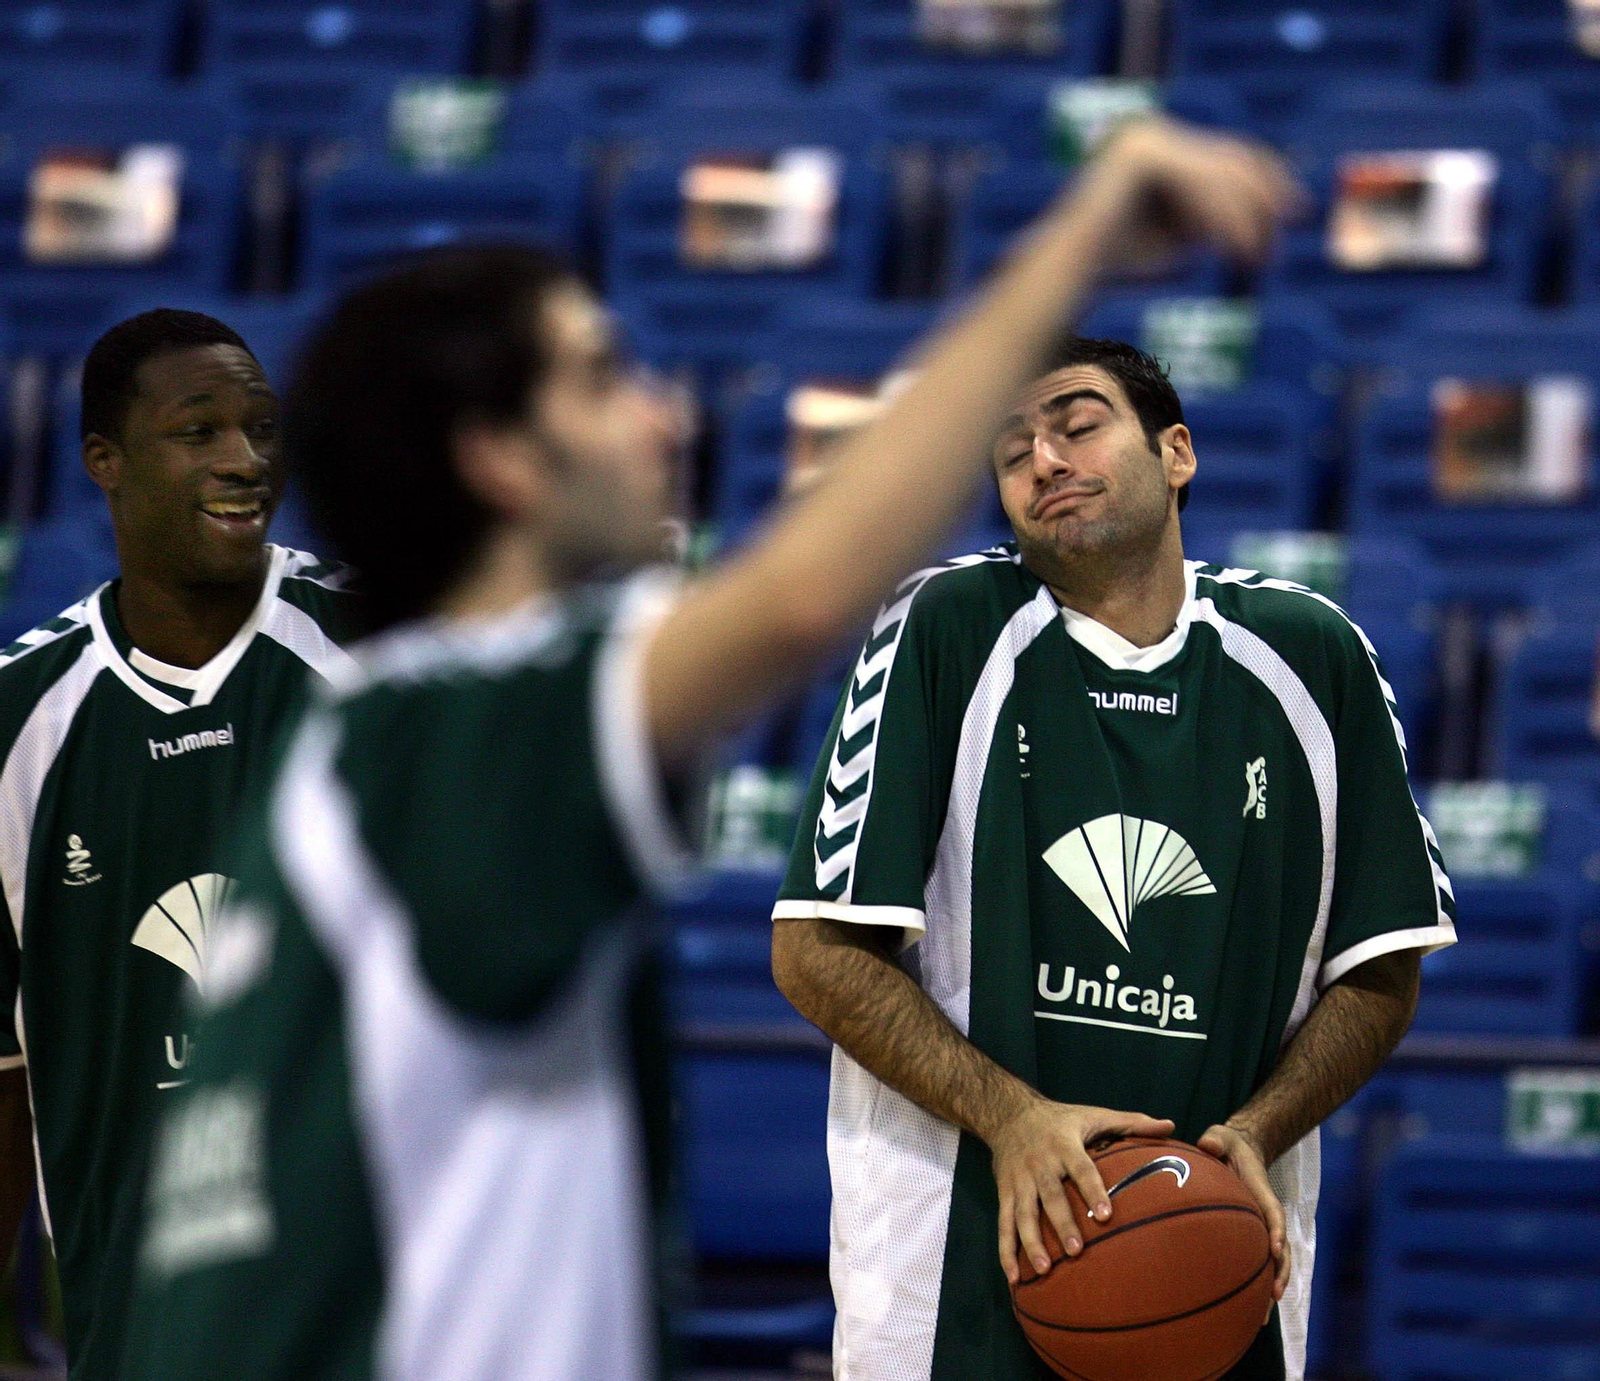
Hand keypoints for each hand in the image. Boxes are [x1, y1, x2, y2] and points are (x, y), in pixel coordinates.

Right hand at [988, 1096, 1174, 1285]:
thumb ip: (1132, 1122)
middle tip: (1076, 1251)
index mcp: (1064, 1144)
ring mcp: (1019, 1179)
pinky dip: (1006, 1251)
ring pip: (1023, 1213)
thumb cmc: (1061, 1119)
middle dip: (1062, 1223)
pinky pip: (1003, 1223)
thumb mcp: (1094, 1114)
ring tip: (1044, 1269)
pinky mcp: (1004, 1191)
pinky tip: (1015, 1278)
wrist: (1008, 1112)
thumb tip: (1170, 1126)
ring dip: (1031, 1242)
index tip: (1106, 1215)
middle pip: (1050, 1195)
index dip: (1092, 1190)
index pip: (1080, 1168)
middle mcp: (1040, 1162)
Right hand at [1084, 115, 1305, 271]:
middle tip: (1290, 230)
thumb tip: (1271, 212)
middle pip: (1229, 157)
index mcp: (1159, 143)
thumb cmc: (1122, 263)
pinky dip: (1220, 217)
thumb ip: (1218, 215)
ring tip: (1255, 257)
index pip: (1227, 154)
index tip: (1296, 210)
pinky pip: (1197, 182)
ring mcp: (1145, 137)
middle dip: (1266, 196)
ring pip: (1217, 173)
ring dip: (1244, 218)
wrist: (1071, 272)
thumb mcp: (1184, 234)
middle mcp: (1152, 131)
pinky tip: (1233, 247)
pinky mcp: (1141, 153)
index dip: (1269, 179)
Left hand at [1198, 1122, 1289, 1322]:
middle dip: (1280, 1272)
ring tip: (1262, 1318)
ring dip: (1269, 1287)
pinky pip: (1253, 1263)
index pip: (1274, 1214)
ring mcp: (1259, 1228)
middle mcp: (1265, 1215)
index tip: (1276, 1248)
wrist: (1234, 1149)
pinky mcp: (1248, 1237)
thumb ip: (1216, 1140)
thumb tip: (1208, 1144)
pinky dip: (1253, 1285)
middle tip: (1273, 1295)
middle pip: (1281, 1248)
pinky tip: (1245, 1312)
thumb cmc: (1225, 1144)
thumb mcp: (1220, 1137)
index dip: (1277, 1231)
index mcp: (1261, 1193)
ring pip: (1272, 1263)